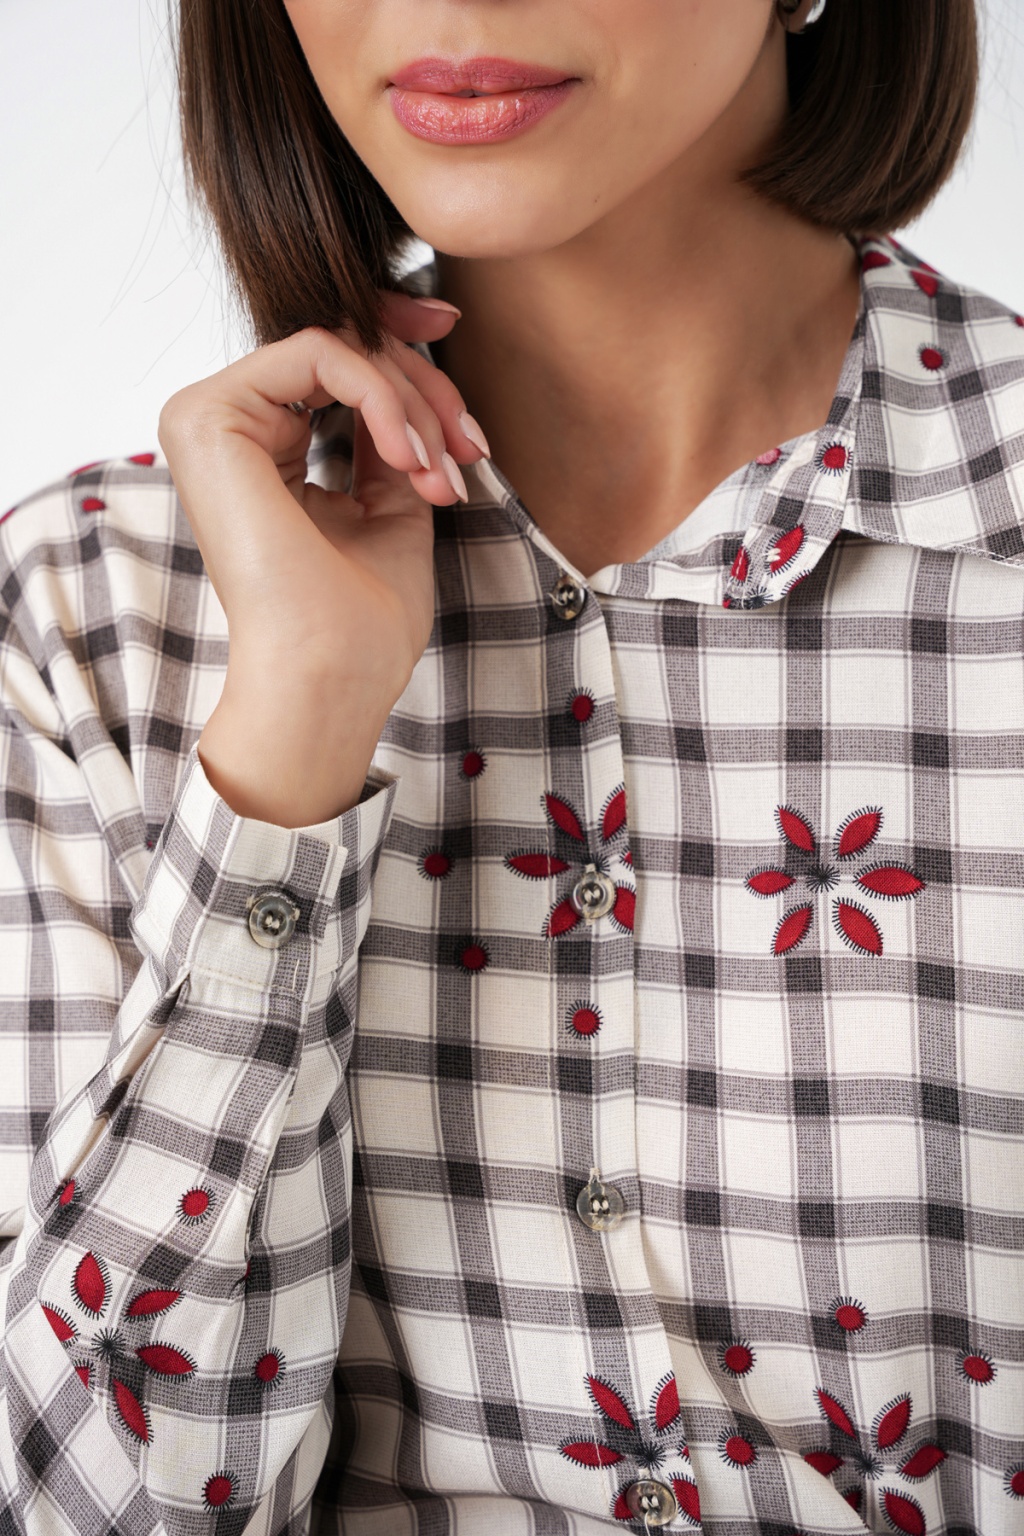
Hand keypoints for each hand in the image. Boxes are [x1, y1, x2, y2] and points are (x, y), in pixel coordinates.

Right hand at [157, 293, 486, 824]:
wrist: (330, 675)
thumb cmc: (362, 621)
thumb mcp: (394, 505)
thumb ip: (393, 437)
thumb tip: (413, 380)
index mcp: (261, 451)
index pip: (339, 374)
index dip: (410, 365)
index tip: (470, 404)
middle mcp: (226, 430)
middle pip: (344, 352)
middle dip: (427, 390)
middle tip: (470, 449)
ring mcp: (208, 418)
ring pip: (339, 348)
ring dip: (414, 403)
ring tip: (442, 473)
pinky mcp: (209, 416)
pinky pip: (320, 354)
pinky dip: (383, 398)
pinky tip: (410, 457)